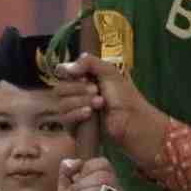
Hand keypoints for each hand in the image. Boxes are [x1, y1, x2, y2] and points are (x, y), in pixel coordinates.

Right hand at [53, 54, 168, 165]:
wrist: (131, 121)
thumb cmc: (124, 97)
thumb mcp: (109, 72)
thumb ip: (88, 62)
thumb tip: (64, 67)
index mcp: (83, 80)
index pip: (62, 73)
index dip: (67, 73)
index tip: (79, 74)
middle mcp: (76, 95)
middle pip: (59, 89)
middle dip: (77, 88)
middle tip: (96, 90)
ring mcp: (75, 112)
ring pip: (61, 104)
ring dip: (80, 101)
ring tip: (99, 103)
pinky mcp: (76, 129)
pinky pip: (65, 119)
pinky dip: (76, 114)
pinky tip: (89, 113)